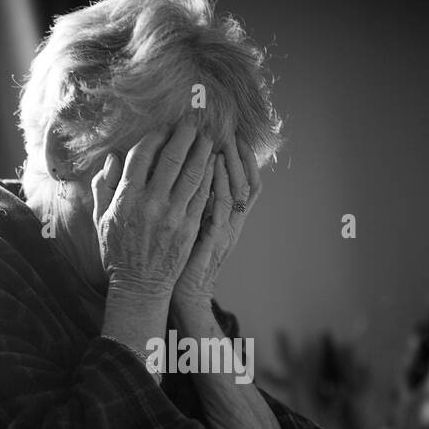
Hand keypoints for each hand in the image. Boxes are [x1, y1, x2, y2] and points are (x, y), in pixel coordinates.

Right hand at [92, 116, 216, 298]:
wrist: (140, 285)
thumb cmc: (118, 251)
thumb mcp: (101, 218)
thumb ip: (104, 186)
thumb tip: (113, 158)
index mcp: (126, 198)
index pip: (142, 156)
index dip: (156, 136)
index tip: (165, 126)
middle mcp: (150, 203)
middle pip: (171, 158)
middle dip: (184, 135)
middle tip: (193, 121)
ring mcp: (173, 215)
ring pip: (192, 173)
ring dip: (202, 150)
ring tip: (208, 136)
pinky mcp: (190, 227)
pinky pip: (204, 194)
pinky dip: (210, 175)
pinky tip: (214, 162)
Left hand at [172, 137, 261, 309]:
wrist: (183, 298)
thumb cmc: (181, 265)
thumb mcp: (193, 230)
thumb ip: (196, 206)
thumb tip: (190, 180)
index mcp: (228, 221)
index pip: (244, 185)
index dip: (244, 161)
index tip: (234, 136)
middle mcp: (232, 224)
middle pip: (247, 182)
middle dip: (241, 155)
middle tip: (231, 130)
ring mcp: (225, 231)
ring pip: (238, 190)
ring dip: (232, 162)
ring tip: (225, 139)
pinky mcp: (213, 238)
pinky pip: (221, 205)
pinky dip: (219, 182)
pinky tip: (213, 163)